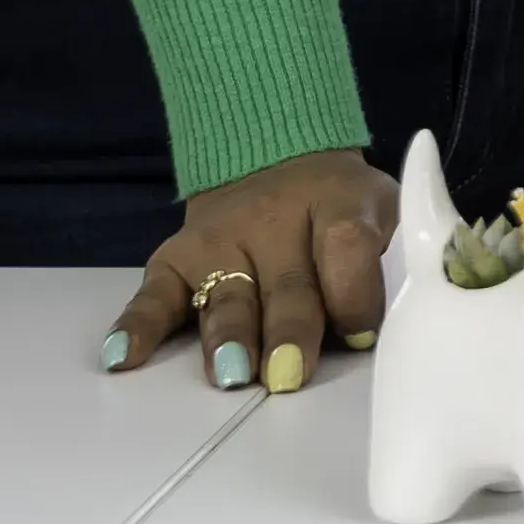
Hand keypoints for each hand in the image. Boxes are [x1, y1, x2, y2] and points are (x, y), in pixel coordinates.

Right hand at [113, 144, 391, 392]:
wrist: (276, 149)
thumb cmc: (340, 205)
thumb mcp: (385, 206)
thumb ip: (395, 254)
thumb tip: (401, 322)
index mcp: (338, 203)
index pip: (346, 243)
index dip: (354, 290)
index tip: (362, 334)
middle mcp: (275, 221)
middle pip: (286, 282)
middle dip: (289, 329)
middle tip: (289, 372)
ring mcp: (221, 241)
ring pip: (228, 297)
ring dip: (229, 337)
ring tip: (231, 374)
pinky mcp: (176, 260)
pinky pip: (154, 295)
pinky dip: (136, 327)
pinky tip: (123, 359)